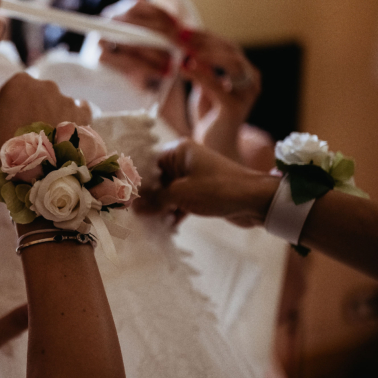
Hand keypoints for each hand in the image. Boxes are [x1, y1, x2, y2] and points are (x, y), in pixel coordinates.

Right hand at [0, 72, 91, 169]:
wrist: (43, 173)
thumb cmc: (8, 151)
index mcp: (19, 84)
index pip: (10, 89)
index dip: (7, 106)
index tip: (6, 122)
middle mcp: (46, 86)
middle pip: (36, 95)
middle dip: (31, 109)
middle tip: (26, 135)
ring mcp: (67, 99)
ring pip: (57, 104)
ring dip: (51, 117)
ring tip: (46, 143)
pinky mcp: (84, 115)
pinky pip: (78, 113)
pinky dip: (73, 122)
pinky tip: (65, 137)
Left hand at [98, 0, 260, 137]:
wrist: (215, 149)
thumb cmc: (210, 118)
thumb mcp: (205, 86)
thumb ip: (202, 67)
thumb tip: (186, 45)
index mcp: (245, 72)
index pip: (227, 46)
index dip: (206, 36)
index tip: (183, 28)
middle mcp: (251, 81)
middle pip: (230, 50)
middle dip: (205, 40)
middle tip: (181, 34)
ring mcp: (246, 94)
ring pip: (230, 63)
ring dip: (205, 52)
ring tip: (183, 48)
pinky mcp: (234, 108)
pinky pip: (216, 86)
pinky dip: (199, 74)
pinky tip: (182, 68)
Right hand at [137, 139, 277, 226]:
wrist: (255, 201)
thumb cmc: (218, 190)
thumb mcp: (181, 195)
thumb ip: (155, 200)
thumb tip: (133, 207)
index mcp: (179, 151)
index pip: (148, 163)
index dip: (135, 181)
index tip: (122, 197)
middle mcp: (185, 160)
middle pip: (157, 179)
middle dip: (147, 197)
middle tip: (133, 214)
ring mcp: (194, 176)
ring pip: (168, 192)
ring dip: (160, 208)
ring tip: (149, 223)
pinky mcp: (202, 192)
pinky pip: (180, 201)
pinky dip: (174, 212)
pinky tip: (167, 227)